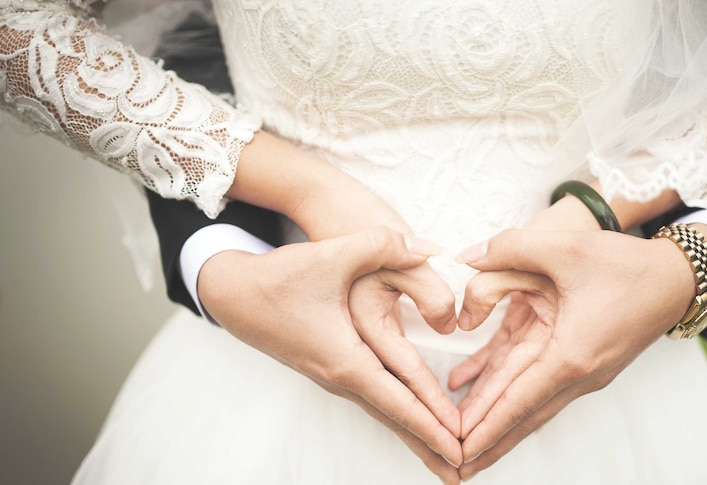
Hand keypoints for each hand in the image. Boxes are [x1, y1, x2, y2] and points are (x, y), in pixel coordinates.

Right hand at [197, 227, 461, 481]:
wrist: (233, 293)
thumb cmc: (280, 277)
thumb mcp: (333, 255)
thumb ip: (384, 246)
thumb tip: (431, 248)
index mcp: (345, 359)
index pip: (399, 401)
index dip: (433, 423)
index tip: (461, 447)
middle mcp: (340, 376)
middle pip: (394, 419)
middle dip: (430, 444)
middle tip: (464, 470)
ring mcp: (333, 376)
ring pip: (384, 411)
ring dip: (416, 433)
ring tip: (443, 455)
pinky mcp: (331, 367)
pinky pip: (374, 399)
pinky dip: (398, 414)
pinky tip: (412, 419)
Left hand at [450, 228, 696, 480]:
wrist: (676, 278)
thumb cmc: (626, 264)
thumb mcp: (565, 246)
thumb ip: (510, 248)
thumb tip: (466, 257)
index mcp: (571, 354)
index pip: (517, 401)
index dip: (484, 426)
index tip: (458, 450)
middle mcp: (578, 374)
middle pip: (522, 416)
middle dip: (486, 442)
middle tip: (453, 466)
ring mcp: (582, 373)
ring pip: (529, 405)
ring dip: (497, 424)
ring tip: (466, 445)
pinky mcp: (582, 362)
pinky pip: (538, 383)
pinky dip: (508, 392)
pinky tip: (475, 384)